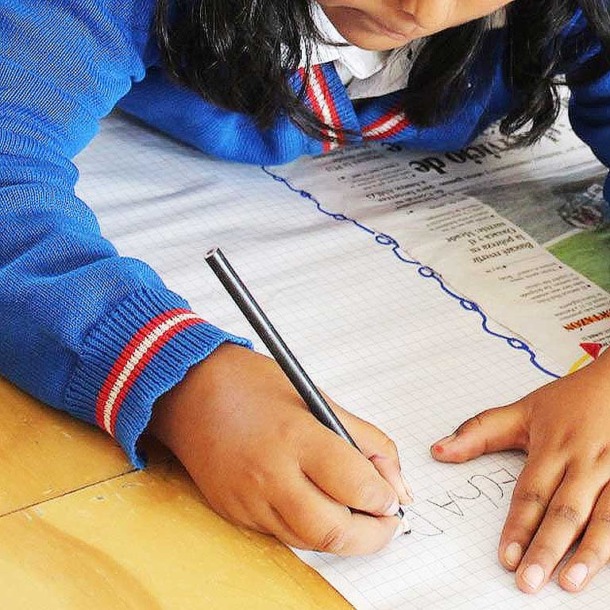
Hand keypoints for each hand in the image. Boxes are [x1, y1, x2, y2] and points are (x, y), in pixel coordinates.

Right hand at [148, 343, 411, 554]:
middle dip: (372, 536)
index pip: (355, 486)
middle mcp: (270, 474)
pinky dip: (308, 529)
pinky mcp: (235, 512)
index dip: (384, 498)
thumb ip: (364, 440)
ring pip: (309, 542)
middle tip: (384, 520)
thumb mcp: (318, 398)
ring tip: (355, 514)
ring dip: (342, 536)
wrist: (192, 391)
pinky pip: (283, 535)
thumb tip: (395, 483)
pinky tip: (317, 506)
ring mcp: (248, 499)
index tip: (391, 495)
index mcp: (296, 436)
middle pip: (333, 532)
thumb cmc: (254, 385)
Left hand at [431, 348, 609, 592]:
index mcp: (553, 447)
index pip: (531, 493)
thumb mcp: (523, 409)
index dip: (518, 526)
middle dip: (546, 548)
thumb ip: (480, 431)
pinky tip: (605, 567)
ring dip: (588, 553)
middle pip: (564, 510)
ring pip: (603, 517)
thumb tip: (438, 451)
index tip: (506, 558)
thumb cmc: (570, 400)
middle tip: (529, 582)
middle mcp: (584, 461)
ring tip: (570, 583)